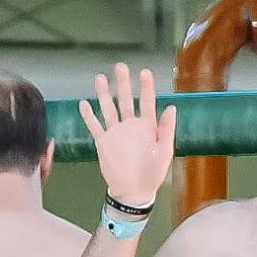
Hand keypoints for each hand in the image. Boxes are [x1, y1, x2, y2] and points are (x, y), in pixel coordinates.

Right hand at [79, 64, 176, 208]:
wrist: (134, 190)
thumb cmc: (153, 172)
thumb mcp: (165, 150)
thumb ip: (166, 129)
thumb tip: (172, 107)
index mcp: (148, 126)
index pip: (147, 102)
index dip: (146, 87)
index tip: (144, 72)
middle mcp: (131, 126)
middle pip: (125, 100)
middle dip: (123, 84)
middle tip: (120, 67)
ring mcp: (116, 132)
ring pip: (108, 108)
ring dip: (104, 94)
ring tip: (100, 78)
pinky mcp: (103, 142)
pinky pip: (95, 126)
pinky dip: (89, 115)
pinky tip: (84, 103)